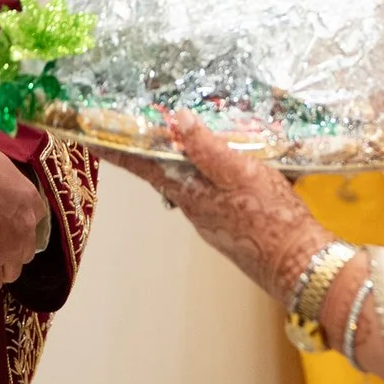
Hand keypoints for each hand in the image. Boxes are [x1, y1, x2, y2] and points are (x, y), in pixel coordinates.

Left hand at [107, 112, 330, 305]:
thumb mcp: (240, 173)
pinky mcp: (232, 225)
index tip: (85, 135)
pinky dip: (215, 173)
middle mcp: (193, 207)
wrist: (298, 264)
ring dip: (189, 159)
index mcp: (189, 192)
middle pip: (165, 171)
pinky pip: (215, 191)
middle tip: (146, 122)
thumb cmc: (270, 218)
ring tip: (197, 135)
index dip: (114, 149)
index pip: (141, 165)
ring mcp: (212, 219)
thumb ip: (208, 148)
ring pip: (192, 181)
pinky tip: (238, 166)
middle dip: (154, 148)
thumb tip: (176, 120)